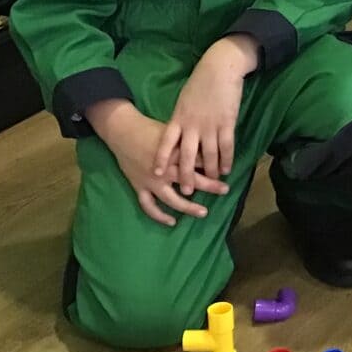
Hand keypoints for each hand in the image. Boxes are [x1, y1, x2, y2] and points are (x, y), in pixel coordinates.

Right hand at [88, 101, 222, 225]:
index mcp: (173, 153)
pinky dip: (159, 215)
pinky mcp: (139, 187)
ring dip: (188, 207)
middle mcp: (164, 170)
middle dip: (209, 185)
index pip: (198, 160)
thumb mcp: (172, 131)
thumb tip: (209, 146)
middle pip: (190, 180)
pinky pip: (149, 206)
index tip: (227, 170)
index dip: (214, 165)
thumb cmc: (150, 129)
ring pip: (171, 199)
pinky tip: (172, 221)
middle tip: (225, 189)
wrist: (123, 131)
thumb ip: (188, 141)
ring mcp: (151, 181)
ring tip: (203, 212)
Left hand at [155, 36, 257, 193]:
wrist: (219, 68)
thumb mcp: (184, 100)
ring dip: (210, 172)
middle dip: (186, 175)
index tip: (156, 173)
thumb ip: (181, 118)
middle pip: (186, 156)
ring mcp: (210, 126)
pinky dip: (227, 160)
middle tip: (186, 191)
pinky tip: (227, 169)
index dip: (161, 158)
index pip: (166, 143)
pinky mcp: (226, 123)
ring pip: (208, 156)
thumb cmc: (201, 82)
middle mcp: (192, 125)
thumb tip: (179, 132)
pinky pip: (226, 147)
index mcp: (178, 118)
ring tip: (212, 183)